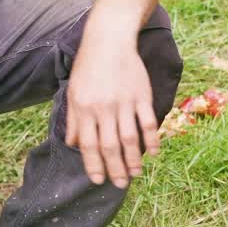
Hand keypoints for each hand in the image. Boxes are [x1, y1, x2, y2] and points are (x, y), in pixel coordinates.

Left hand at [65, 28, 158, 188]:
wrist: (109, 41)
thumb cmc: (89, 68)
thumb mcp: (74, 93)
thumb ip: (75, 121)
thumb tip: (73, 145)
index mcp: (85, 109)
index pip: (89, 144)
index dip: (93, 164)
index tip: (99, 180)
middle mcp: (104, 108)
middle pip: (110, 146)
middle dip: (115, 168)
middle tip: (120, 185)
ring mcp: (124, 102)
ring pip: (130, 138)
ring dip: (134, 159)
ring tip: (136, 174)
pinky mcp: (141, 96)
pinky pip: (147, 122)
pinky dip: (152, 139)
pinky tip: (154, 153)